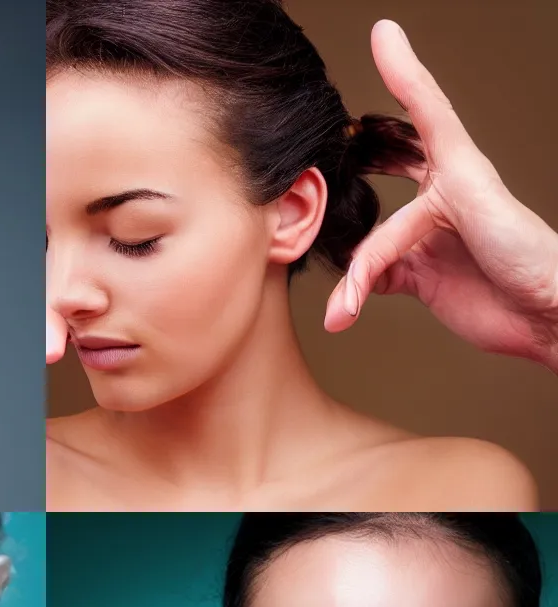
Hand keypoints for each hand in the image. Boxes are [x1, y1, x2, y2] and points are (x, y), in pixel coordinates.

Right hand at [323, 20, 557, 370]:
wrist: (546, 313)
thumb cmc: (526, 250)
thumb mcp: (469, 196)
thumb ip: (416, 176)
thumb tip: (362, 227)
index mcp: (457, 166)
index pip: (422, 111)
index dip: (402, 72)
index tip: (382, 36)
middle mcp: (440, 198)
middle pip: (386, 171)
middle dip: (356, 164)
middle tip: (327, 158)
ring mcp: (427, 240)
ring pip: (369, 243)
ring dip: (353, 275)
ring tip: (343, 305)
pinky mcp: (421, 279)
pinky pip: (374, 280)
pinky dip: (355, 296)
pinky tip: (345, 312)